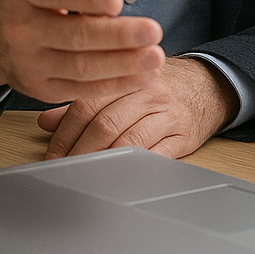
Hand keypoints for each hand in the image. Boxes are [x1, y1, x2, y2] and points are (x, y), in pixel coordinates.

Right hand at [0, 0, 164, 103]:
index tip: (116, 0)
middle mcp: (22, 28)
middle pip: (74, 36)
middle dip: (116, 37)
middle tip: (154, 31)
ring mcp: (30, 62)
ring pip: (80, 67)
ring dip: (122, 65)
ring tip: (156, 56)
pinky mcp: (41, 88)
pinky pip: (81, 89)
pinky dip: (114, 84)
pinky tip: (143, 74)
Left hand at [38, 56, 238, 158]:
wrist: (208, 85)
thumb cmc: (160, 87)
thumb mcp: (124, 85)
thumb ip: (85, 102)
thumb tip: (46, 122)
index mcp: (128, 75)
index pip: (87, 104)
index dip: (64, 133)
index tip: (51, 156)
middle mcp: (148, 91)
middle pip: (105, 124)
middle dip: (78, 152)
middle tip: (63, 171)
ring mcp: (167, 113)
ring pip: (127, 141)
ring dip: (101, 164)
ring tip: (85, 177)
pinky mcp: (183, 134)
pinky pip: (154, 156)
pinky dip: (132, 170)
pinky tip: (118, 177)